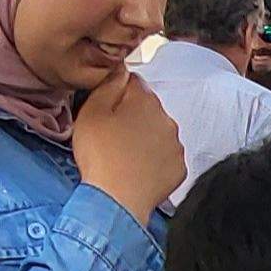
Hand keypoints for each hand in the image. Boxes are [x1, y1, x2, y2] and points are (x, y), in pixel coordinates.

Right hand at [72, 70, 185, 218]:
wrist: (116, 200)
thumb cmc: (99, 155)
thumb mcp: (91, 111)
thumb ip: (108, 84)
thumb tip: (121, 69)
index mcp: (145, 100)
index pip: (133, 82)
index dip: (116, 93)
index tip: (106, 110)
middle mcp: (166, 118)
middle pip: (148, 108)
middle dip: (132, 116)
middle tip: (111, 135)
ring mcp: (176, 144)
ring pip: (158, 132)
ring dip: (145, 137)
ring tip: (124, 154)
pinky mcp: (179, 167)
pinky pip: (166, 156)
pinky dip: (154, 160)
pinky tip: (137, 168)